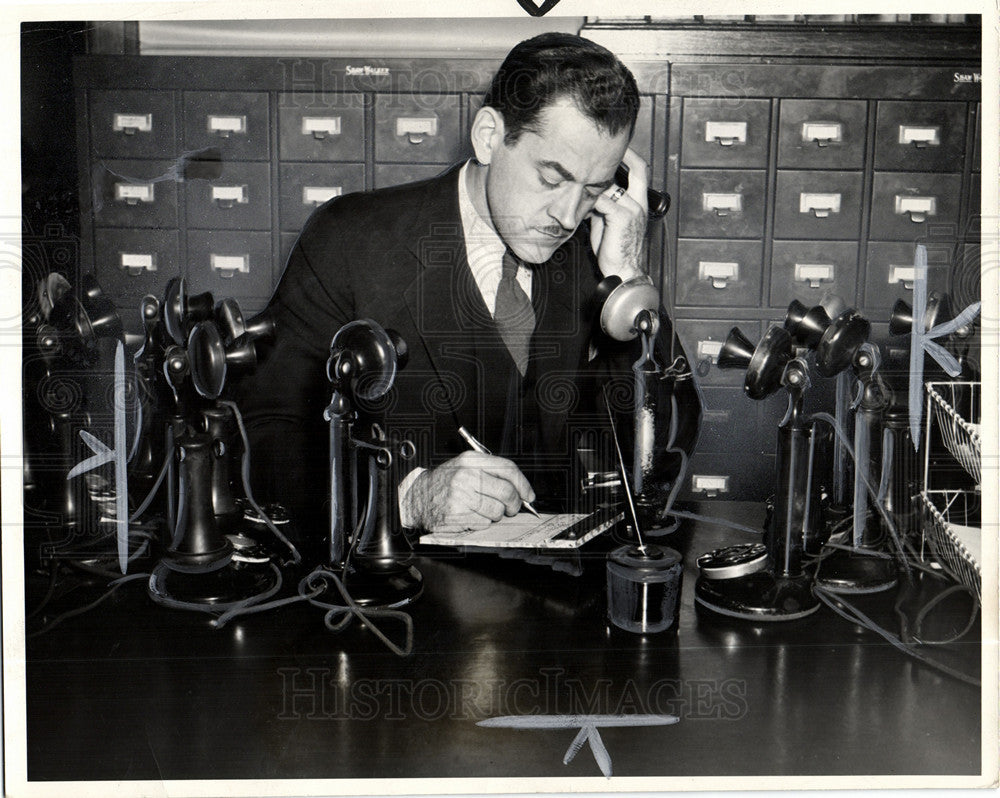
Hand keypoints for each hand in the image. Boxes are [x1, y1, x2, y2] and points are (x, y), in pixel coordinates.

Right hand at [401, 451, 535, 532]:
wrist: (417, 497)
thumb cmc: (445, 483)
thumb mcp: (465, 467)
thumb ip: (492, 473)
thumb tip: (521, 490)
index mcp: (471, 460)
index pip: (507, 469)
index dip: (523, 484)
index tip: (528, 495)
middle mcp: (466, 475)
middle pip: (506, 491)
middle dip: (514, 504)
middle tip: (511, 507)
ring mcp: (461, 495)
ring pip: (497, 510)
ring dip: (495, 514)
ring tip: (483, 510)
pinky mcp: (457, 514)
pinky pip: (483, 523)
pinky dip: (481, 522)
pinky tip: (470, 515)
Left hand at [589, 148, 649, 280]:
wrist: (623, 271)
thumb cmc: (615, 250)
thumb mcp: (607, 222)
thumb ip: (602, 205)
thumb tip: (589, 195)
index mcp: (638, 203)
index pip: (639, 172)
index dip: (630, 157)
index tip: (617, 149)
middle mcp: (638, 203)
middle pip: (639, 169)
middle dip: (627, 154)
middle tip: (609, 148)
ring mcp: (632, 208)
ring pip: (612, 185)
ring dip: (595, 185)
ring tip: (582, 182)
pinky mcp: (622, 216)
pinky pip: (603, 200)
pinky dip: (591, 201)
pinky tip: (583, 207)